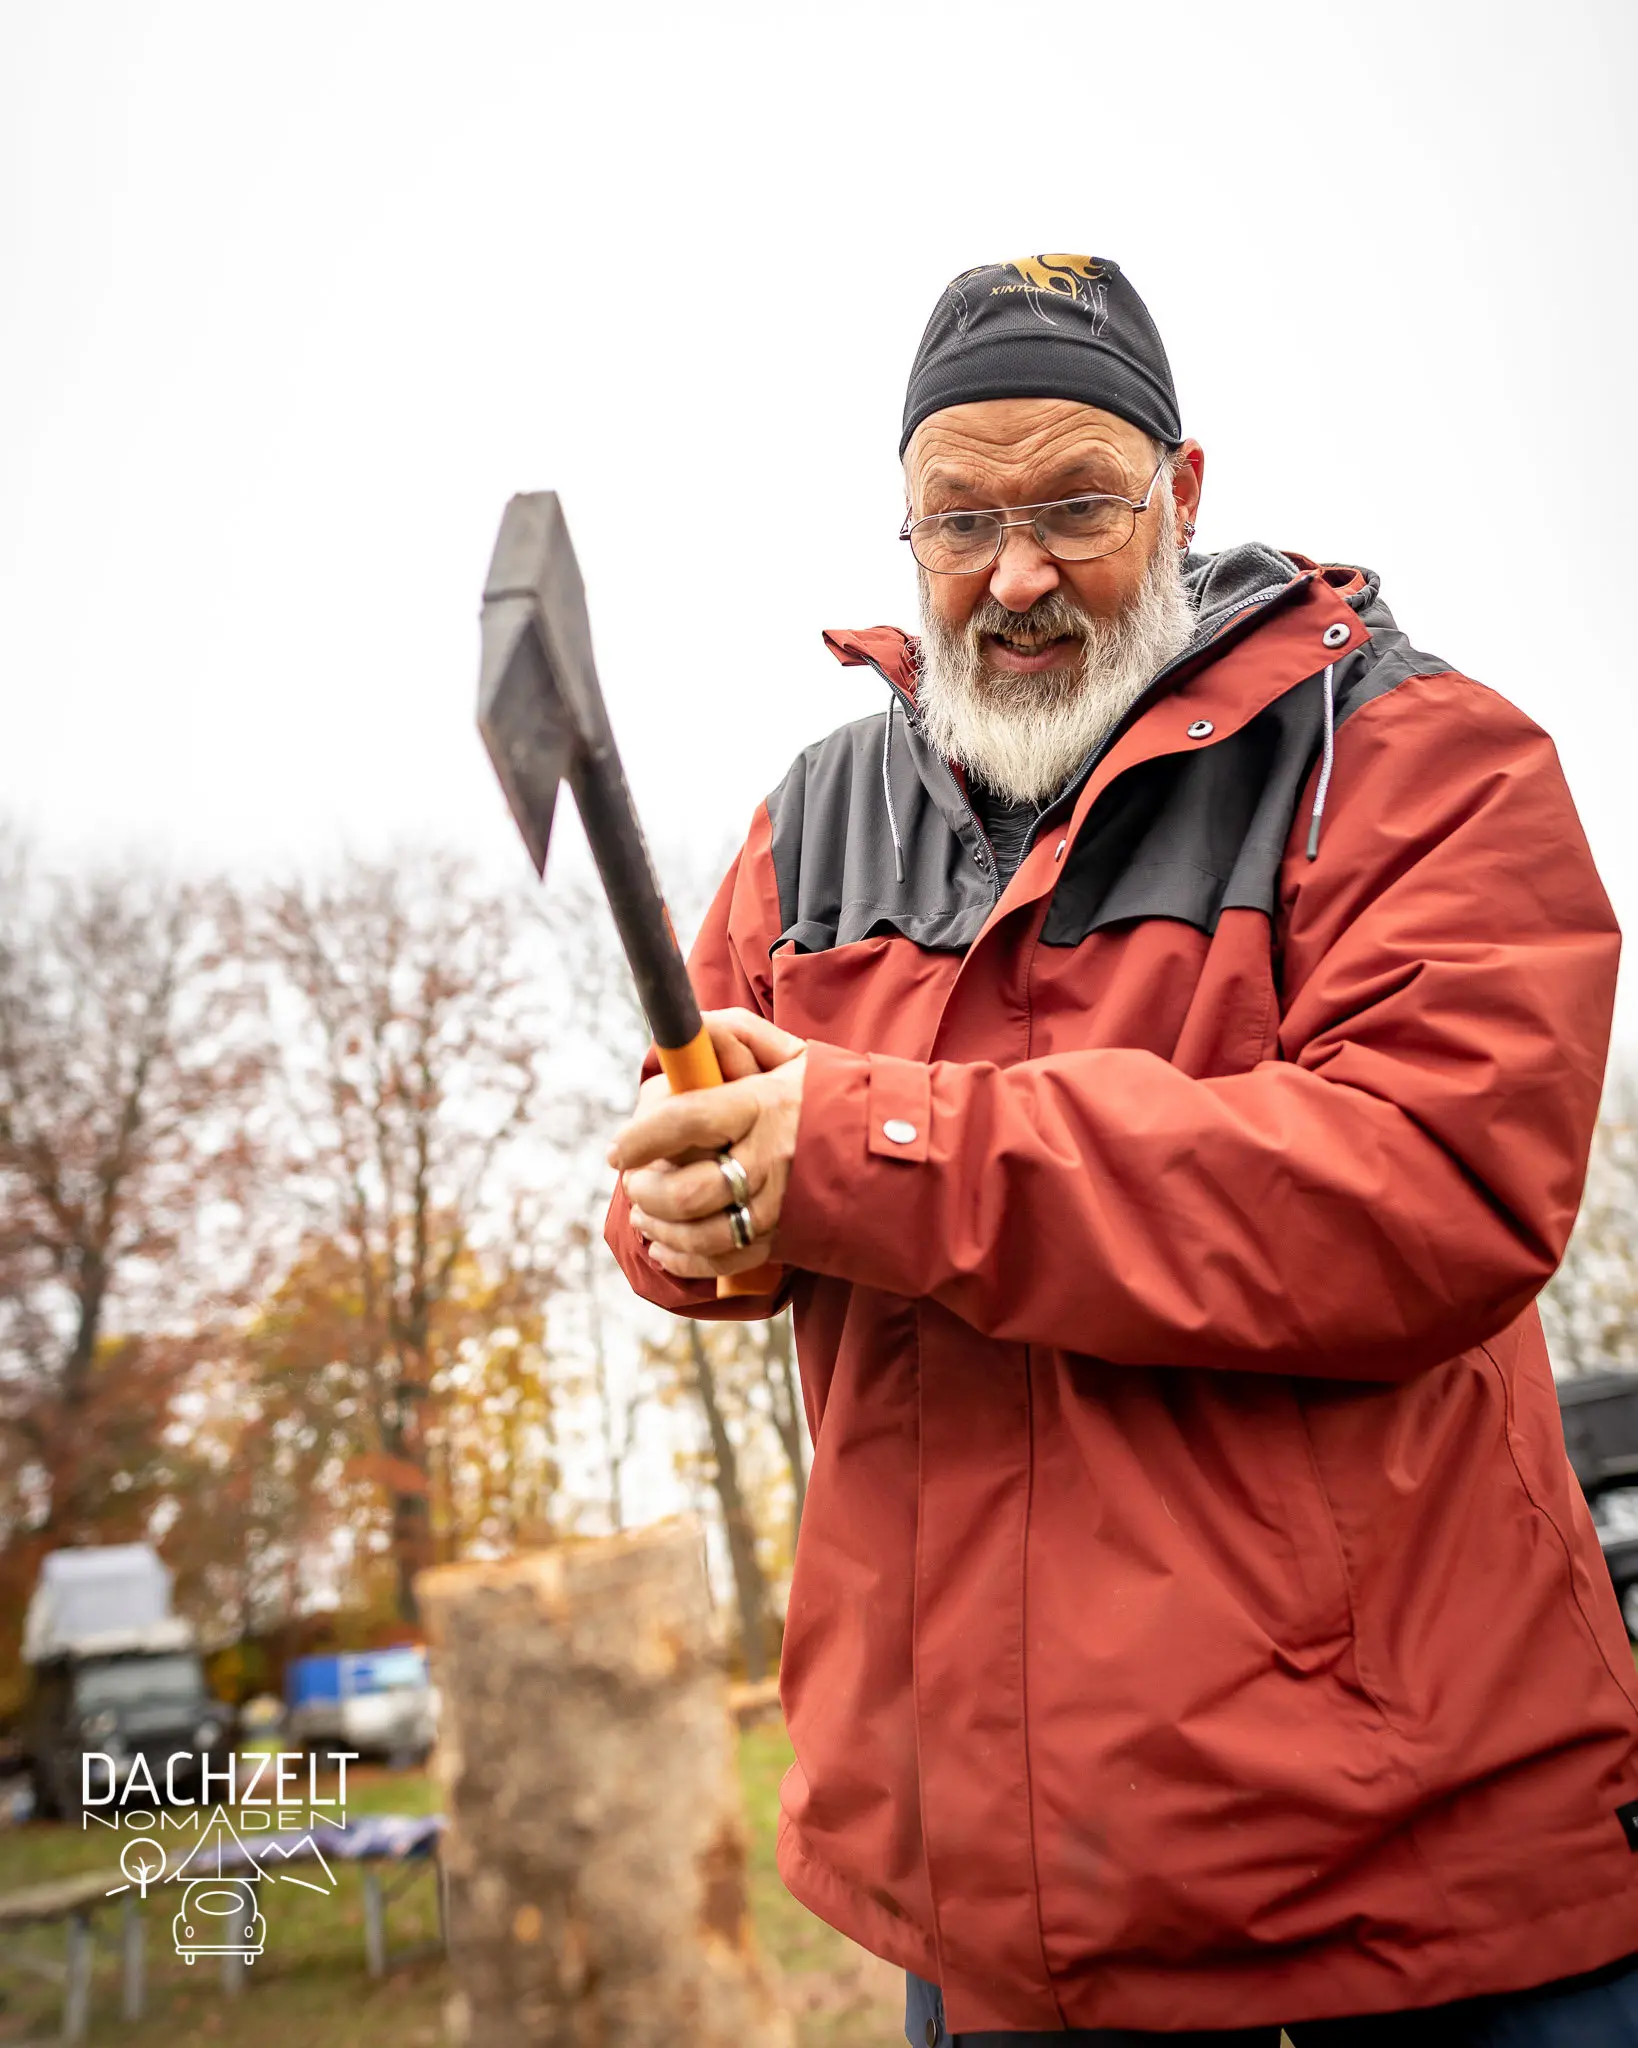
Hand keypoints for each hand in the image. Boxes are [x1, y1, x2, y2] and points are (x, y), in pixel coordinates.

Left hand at [609, 1009, 806, 1278]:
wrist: (888, 1143)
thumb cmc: (820, 1090)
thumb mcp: (784, 1051)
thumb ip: (731, 1035)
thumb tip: (680, 1041)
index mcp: (763, 1104)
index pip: (688, 1120)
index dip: (642, 1137)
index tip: (617, 1150)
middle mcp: (771, 1158)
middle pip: (688, 1193)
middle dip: (647, 1191)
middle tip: (634, 1180)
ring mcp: (779, 1205)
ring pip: (702, 1234)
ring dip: (659, 1227)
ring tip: (644, 1212)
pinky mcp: (784, 1237)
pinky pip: (725, 1260)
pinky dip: (684, 1261)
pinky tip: (664, 1247)